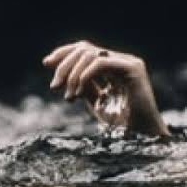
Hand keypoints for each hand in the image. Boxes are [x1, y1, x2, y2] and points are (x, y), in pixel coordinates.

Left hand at [43, 41, 169, 136]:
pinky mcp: (133, 69)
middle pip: (84, 49)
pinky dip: (85, 75)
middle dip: (64, 65)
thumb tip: (61, 75)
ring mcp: (128, 63)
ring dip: (72, 74)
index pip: (84, 49)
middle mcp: (121, 61)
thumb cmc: (121, 123)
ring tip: (67, 96)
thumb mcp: (95, 102)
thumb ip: (83, 86)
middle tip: (54, 86)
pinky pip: (101, 63)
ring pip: (90, 54)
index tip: (46, 63)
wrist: (141, 137)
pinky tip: (77, 92)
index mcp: (113, 66)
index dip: (64, 53)